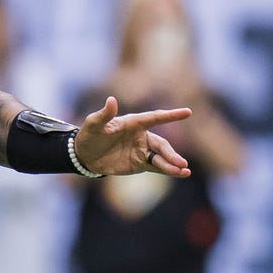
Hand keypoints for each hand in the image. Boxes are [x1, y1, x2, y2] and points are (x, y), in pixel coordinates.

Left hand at [74, 96, 191, 177]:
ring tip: (184, 170)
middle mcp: (142, 136)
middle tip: (181, 162)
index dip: (170, 115)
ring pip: (161, 157)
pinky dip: (169, 170)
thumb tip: (111, 100)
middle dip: (171, 153)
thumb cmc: (90, 135)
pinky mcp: (141, 163)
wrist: (85, 156)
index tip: (187, 112)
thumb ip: (104, 114)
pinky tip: (182, 173)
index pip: (154, 118)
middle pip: (161, 144)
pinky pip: (157, 167)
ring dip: (173, 163)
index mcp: (133, 122)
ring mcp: (143, 150)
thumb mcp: (94, 124)